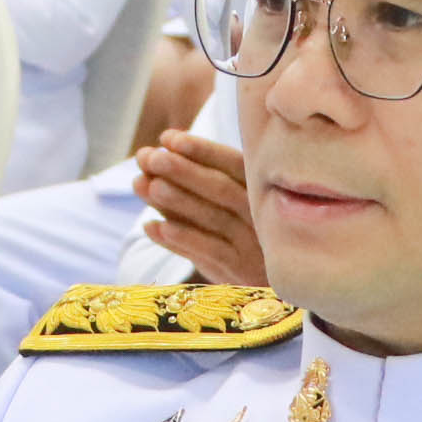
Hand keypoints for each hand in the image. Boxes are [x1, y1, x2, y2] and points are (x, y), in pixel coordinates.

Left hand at [135, 131, 261, 284]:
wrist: (276, 284)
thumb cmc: (241, 234)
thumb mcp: (224, 206)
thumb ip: (190, 187)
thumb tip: (146, 164)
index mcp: (263, 190)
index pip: (233, 163)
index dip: (201, 149)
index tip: (167, 138)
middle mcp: (262, 215)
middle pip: (221, 188)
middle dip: (182, 170)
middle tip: (149, 157)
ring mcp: (252, 245)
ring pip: (213, 218)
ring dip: (177, 200)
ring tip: (145, 184)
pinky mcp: (238, 273)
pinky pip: (208, 253)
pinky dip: (180, 238)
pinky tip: (152, 226)